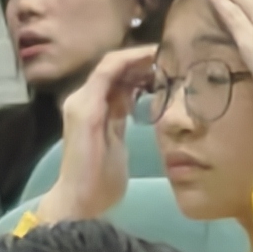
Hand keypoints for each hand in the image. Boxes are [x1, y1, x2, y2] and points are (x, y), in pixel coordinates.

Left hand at [37, 46, 155, 225]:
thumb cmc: (89, 171)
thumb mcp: (98, 136)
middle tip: (169, 60)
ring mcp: (97, 111)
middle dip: (138, 62)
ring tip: (165, 71)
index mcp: (84, 101)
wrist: (83, 199)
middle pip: (114, 70)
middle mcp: (88, 100)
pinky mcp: (108, 123)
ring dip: (139, 73)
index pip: (109, 66)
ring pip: (119, 82)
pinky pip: (122, 98)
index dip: (132, 56)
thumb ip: (110, 106)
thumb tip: (126, 80)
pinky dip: (137, 90)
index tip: (159, 52)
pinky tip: (154, 89)